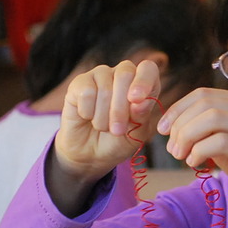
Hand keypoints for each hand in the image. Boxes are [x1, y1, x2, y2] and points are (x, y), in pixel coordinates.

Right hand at [50, 60, 161, 212]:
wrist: (89, 158)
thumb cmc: (116, 145)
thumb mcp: (136, 135)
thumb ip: (141, 115)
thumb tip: (140, 98)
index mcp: (142, 86)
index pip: (149, 69)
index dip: (144, 81)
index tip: (138, 102)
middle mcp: (122, 77)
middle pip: (126, 74)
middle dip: (121, 106)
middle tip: (115, 129)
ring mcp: (99, 78)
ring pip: (104, 83)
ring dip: (103, 113)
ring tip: (101, 128)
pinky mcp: (78, 85)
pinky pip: (84, 90)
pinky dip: (87, 110)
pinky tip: (87, 119)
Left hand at [156, 88, 227, 226]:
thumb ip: (208, 128)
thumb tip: (174, 123)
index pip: (203, 95)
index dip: (178, 109)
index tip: (163, 129)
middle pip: (205, 104)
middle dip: (180, 124)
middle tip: (171, 147)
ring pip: (211, 119)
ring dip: (187, 137)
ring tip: (180, 155)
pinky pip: (219, 141)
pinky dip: (199, 151)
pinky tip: (195, 163)